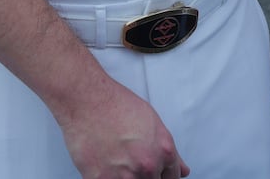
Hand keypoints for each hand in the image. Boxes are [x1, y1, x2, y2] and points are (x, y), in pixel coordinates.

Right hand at [56, 78, 189, 178]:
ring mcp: (125, 176)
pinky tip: (103, 163)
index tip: (153, 174)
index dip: (161, 176)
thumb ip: (169, 151)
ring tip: (115, 159)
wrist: (87, 99)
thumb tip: (181, 170)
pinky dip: (107, 177)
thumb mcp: (153, 122)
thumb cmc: (116, 105)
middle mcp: (147, 166)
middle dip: (144, 176)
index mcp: (163, 151)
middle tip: (129, 160)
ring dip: (124, 177)